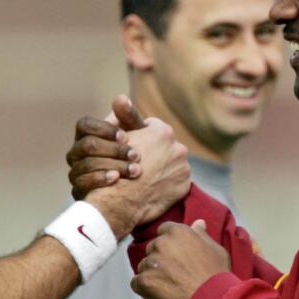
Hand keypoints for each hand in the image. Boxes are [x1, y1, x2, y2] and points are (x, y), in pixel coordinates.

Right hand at [66, 95, 146, 199]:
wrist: (134, 188)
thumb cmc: (132, 155)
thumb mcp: (135, 135)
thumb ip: (129, 118)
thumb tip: (120, 98)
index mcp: (86, 135)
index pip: (84, 125)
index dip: (104, 129)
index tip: (126, 137)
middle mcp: (77, 152)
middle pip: (87, 145)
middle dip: (113, 150)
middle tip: (136, 155)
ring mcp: (75, 171)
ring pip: (85, 165)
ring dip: (112, 165)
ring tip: (134, 170)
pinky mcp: (78, 190)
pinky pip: (83, 183)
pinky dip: (100, 179)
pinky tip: (117, 179)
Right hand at [86, 117, 189, 238]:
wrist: (120, 200)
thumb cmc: (113, 166)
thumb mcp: (116, 137)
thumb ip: (123, 117)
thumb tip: (121, 97)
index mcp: (162, 131)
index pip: (152, 128)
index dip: (139, 138)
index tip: (131, 147)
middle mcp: (178, 147)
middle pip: (164, 147)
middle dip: (154, 153)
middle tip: (139, 164)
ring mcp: (183, 167)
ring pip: (172, 164)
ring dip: (162, 168)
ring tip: (146, 177)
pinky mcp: (184, 186)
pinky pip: (176, 182)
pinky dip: (167, 184)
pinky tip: (153, 188)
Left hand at [130, 220, 229, 298]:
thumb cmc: (216, 276)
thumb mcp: (216, 250)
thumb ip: (202, 235)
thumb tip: (198, 223)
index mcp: (178, 232)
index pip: (164, 231)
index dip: (171, 245)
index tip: (178, 258)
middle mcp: (161, 243)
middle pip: (153, 249)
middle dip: (161, 260)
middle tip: (176, 275)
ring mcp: (151, 262)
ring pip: (144, 266)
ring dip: (153, 275)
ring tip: (171, 288)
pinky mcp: (144, 281)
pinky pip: (137, 283)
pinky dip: (146, 290)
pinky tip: (162, 296)